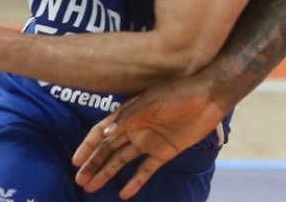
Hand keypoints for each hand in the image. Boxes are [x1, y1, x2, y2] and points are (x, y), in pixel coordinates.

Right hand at [72, 76, 229, 196]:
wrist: (210, 97)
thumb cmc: (180, 93)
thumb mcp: (153, 102)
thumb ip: (130, 117)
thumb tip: (105, 134)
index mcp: (130, 114)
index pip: (102, 131)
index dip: (88, 146)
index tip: (76, 161)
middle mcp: (136, 128)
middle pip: (109, 149)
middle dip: (93, 164)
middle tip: (80, 181)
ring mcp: (149, 141)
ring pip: (122, 161)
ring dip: (107, 174)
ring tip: (92, 188)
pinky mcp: (165, 151)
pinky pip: (146, 169)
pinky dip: (135, 181)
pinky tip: (124, 194)